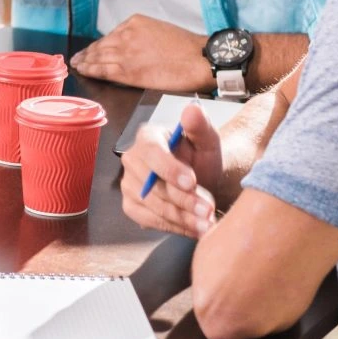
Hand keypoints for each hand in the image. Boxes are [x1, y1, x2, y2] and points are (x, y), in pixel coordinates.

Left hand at [70, 15, 212, 91]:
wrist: (199, 59)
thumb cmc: (187, 48)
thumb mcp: (161, 32)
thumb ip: (143, 37)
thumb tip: (134, 48)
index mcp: (135, 22)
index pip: (111, 35)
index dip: (99, 44)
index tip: (92, 49)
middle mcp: (126, 34)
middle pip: (101, 45)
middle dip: (88, 53)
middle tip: (78, 58)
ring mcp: (124, 52)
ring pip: (98, 57)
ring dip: (85, 61)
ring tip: (77, 65)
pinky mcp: (126, 70)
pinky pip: (102, 70)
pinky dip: (90, 70)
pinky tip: (84, 71)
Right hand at [119, 103, 224, 238]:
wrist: (202, 178)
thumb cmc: (202, 156)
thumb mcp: (208, 139)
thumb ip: (201, 125)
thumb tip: (192, 109)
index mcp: (148, 137)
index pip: (152, 153)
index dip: (170, 169)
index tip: (192, 182)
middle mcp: (132, 160)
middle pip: (152, 184)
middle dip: (182, 200)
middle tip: (208, 210)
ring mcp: (129, 184)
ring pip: (152, 205)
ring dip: (181, 217)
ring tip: (206, 222)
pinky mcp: (132, 206)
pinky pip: (149, 220)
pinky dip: (174, 227)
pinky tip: (194, 228)